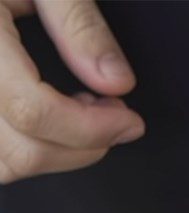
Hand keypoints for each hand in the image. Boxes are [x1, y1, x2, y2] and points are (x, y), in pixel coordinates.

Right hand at [0, 0, 142, 182]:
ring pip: (5, 165)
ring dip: (54, 154)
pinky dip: (27, 152)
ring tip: (80, 114)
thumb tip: (117, 81)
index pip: (32, 111)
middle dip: (82, 145)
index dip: (92, 128)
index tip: (128, 120)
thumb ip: (78, 23)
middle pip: (22, 151)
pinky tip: (51, 121)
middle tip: (112, 115)